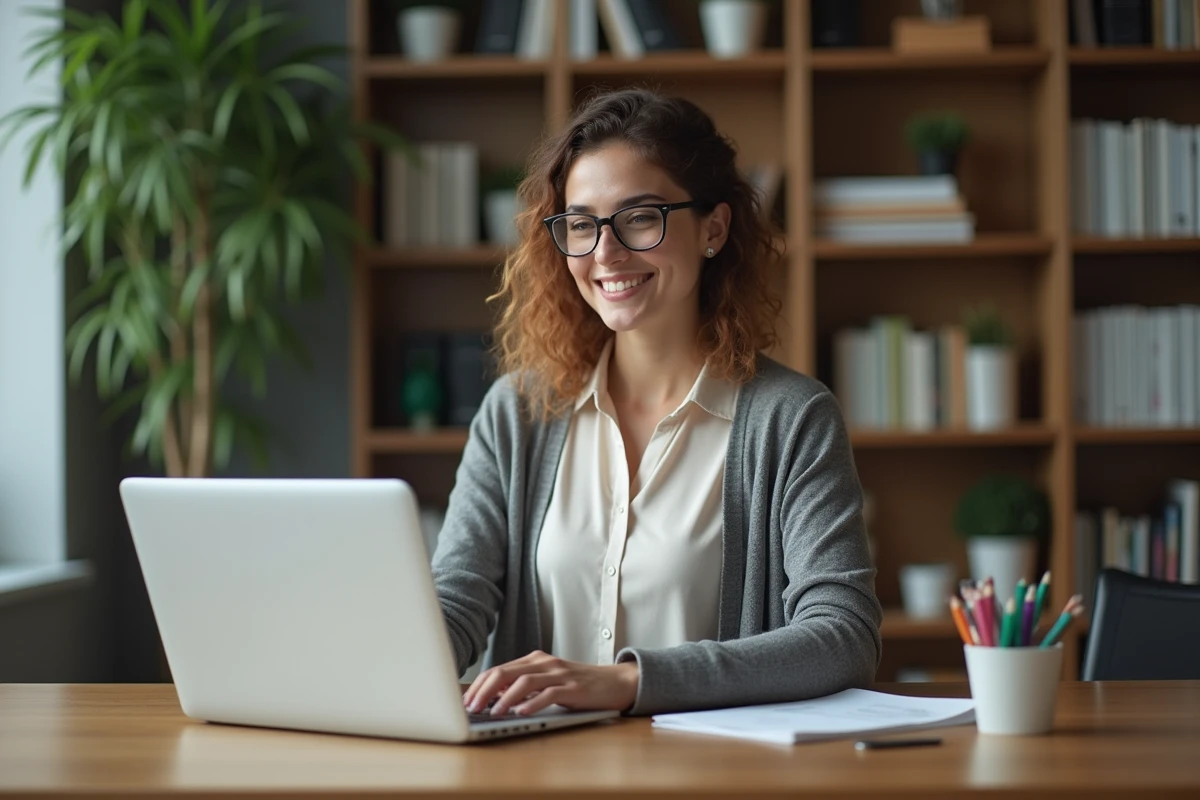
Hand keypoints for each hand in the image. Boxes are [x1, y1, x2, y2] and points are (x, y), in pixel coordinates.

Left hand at [462, 650, 638, 716]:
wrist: (614, 682)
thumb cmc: (578, 685)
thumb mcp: (548, 682)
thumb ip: (524, 687)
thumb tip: (492, 702)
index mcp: (534, 660)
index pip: (498, 669)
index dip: (479, 685)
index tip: (466, 701)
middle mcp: (544, 663)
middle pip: (506, 672)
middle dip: (484, 691)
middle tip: (472, 708)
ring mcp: (559, 673)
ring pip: (524, 681)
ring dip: (504, 698)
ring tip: (492, 712)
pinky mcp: (573, 687)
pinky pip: (549, 694)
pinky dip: (533, 703)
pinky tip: (522, 713)